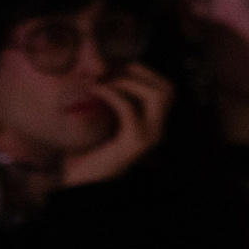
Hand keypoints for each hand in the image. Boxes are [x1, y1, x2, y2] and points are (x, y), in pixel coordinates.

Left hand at [64, 63, 174, 186]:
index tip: (119, 65)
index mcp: (153, 123)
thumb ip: (109, 101)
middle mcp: (158, 129)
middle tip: (112, 71)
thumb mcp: (102, 122)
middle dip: (141, 74)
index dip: (145, 72)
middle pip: (167, 89)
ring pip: (156, 96)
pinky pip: (129, 109)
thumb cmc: (86, 153)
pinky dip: (113, 94)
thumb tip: (100, 69)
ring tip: (105, 81)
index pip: (166, 88)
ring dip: (129, 82)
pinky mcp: (134, 142)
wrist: (81, 183)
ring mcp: (149, 137)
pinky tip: (97, 90)